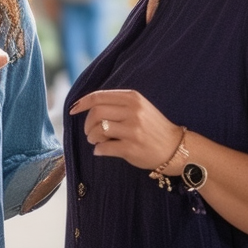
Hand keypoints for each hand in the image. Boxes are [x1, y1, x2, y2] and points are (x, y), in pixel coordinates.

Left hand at [68, 89, 182, 171]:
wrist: (175, 147)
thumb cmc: (152, 127)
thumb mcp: (138, 107)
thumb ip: (116, 103)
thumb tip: (86, 105)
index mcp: (132, 98)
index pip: (98, 96)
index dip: (81, 103)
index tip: (73, 110)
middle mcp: (133, 111)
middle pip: (96, 113)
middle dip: (87, 124)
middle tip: (89, 132)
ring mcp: (133, 130)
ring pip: (98, 130)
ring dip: (91, 137)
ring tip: (96, 141)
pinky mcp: (132, 148)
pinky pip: (104, 148)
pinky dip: (98, 150)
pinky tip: (101, 150)